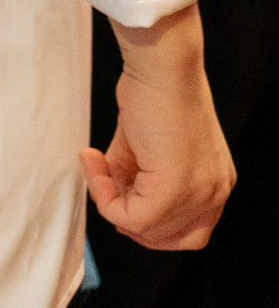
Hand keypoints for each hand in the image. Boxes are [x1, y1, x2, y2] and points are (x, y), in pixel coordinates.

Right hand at [84, 5, 233, 249]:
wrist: (162, 69)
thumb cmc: (155, 93)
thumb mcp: (145, 145)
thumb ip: (135, 175)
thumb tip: (111, 194)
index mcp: (214, 183)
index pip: (188, 231)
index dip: (149, 225)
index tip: (117, 196)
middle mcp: (214, 193)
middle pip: (171, 239)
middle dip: (130, 219)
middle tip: (104, 188)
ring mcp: (197, 193)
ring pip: (146, 230)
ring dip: (110, 200)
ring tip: (95, 163)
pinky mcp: (173, 189)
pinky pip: (129, 216)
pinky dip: (102, 193)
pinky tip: (93, 159)